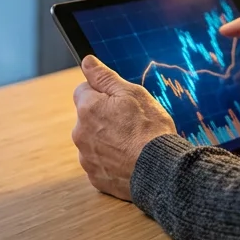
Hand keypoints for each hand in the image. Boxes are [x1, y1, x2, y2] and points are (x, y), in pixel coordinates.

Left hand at [72, 55, 177, 200]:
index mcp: (87, 108)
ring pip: (93, 141)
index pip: (83, 90)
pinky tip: (129, 159)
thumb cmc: (149, 128)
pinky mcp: (95, 177)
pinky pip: (99, 163)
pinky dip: (111, 161)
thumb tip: (87, 61)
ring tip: (132, 143)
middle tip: (130, 122)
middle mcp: (80, 133)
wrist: (159, 168)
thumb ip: (105, 77)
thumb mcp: (132, 93)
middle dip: (103, 117)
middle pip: (87, 117)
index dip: (102, 93)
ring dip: (106, 140)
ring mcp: (86, 158)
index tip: (119, 101)